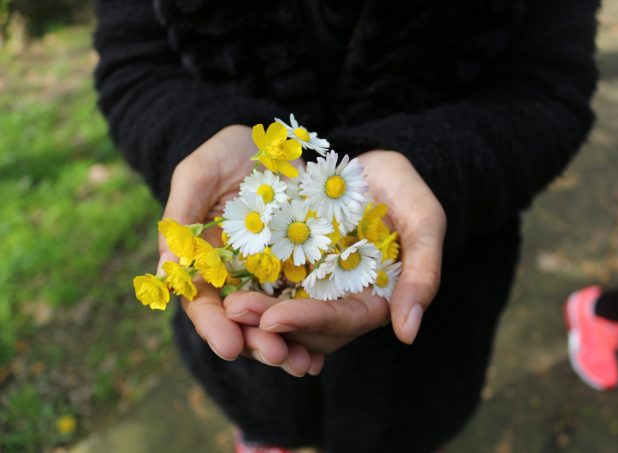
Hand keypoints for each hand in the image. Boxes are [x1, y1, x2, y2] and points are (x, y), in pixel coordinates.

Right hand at [158, 125, 322, 375]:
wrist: (271, 141)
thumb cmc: (225, 155)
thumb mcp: (198, 174)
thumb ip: (181, 217)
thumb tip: (164, 274)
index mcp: (206, 262)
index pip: (204, 302)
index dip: (214, 326)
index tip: (229, 346)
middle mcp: (238, 276)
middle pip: (243, 320)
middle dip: (258, 343)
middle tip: (278, 356)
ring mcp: (273, 275)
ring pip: (277, 319)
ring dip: (289, 345)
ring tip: (304, 364)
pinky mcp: (305, 268)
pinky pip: (309, 302)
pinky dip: (315, 327)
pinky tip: (325, 350)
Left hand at [226, 150, 445, 354]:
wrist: (366, 159)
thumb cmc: (402, 186)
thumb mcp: (424, 219)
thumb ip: (424, 272)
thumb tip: (408, 334)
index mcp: (374, 297)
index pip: (345, 321)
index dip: (310, 323)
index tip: (276, 318)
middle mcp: (340, 300)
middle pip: (307, 330)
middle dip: (271, 325)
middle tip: (236, 311)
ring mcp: (311, 287)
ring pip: (282, 317)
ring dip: (253, 318)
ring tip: (225, 307)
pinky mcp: (286, 269)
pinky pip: (264, 290)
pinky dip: (247, 295)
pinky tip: (222, 294)